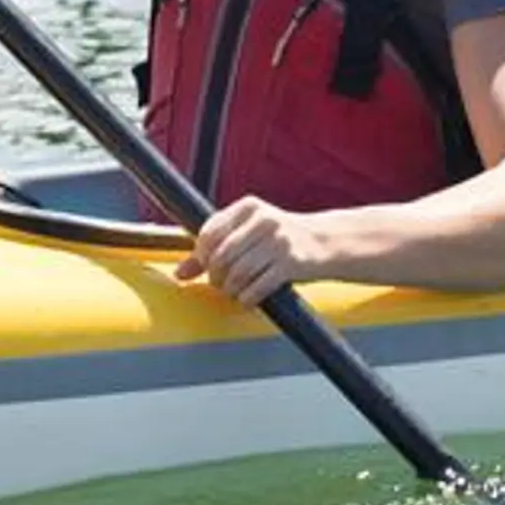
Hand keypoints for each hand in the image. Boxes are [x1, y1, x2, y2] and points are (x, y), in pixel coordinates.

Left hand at [177, 197, 341, 306]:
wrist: (323, 242)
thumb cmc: (277, 239)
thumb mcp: (247, 233)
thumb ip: (213, 248)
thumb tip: (180, 273)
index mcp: (249, 207)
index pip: (210, 232)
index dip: (202, 255)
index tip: (206, 265)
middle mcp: (264, 221)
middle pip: (222, 256)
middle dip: (216, 276)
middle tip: (219, 283)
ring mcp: (280, 242)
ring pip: (238, 273)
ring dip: (230, 289)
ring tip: (233, 290)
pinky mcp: (292, 264)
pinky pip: (258, 287)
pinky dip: (247, 298)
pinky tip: (248, 298)